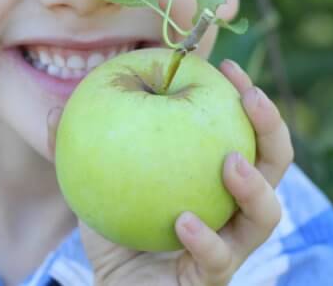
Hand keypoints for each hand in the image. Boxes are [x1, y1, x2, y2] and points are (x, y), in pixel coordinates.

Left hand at [47, 58, 293, 284]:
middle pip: (275, 165)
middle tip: (250, 99)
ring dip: (254, 188)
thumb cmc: (114, 229)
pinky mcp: (212, 279)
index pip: (246, 129)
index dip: (247, 97)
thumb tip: (56, 108)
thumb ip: (78, 147)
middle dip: (272, 128)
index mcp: (216, 174)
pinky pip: (218, 261)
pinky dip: (204, 240)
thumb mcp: (97, 181)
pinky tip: (184, 221)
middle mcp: (235, 208)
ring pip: (265, 217)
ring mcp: (230, 245)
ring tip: (230, 163)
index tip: (229, 67)